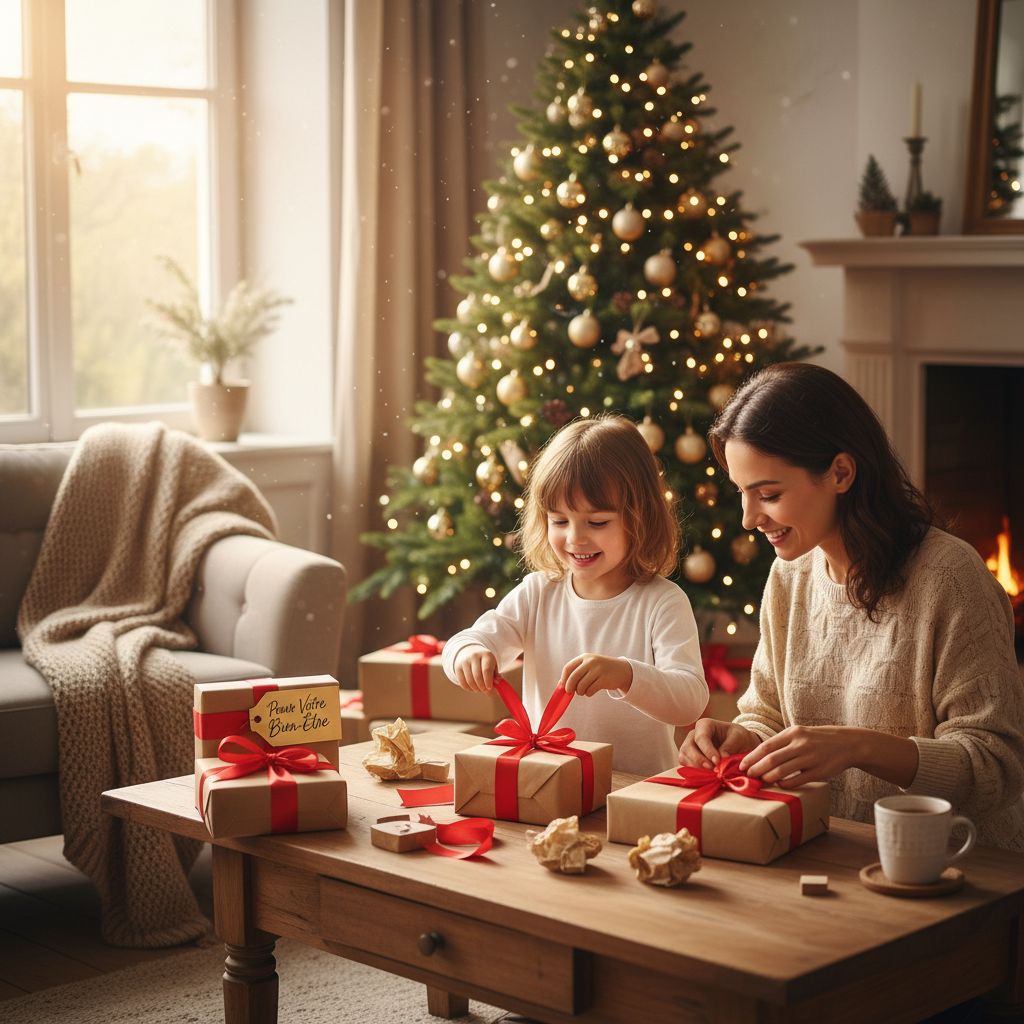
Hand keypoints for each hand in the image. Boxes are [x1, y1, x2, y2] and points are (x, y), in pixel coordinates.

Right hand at [453, 645, 495, 691]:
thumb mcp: (493, 665)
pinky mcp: (458, 667)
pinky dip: (468, 688)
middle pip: (477, 676)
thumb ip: (496, 675)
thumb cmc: (485, 662)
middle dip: (482, 686)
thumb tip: (497, 684)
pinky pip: (462, 682)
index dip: (488, 681)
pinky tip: (472, 688)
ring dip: (475, 688)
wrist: (470, 651)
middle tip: (485, 690)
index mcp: (486, 655)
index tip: (489, 688)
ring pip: (469, 680)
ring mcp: (465, 661)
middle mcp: (474, 656)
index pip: (486, 670)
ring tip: (479, 689)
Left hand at [558, 654, 631, 696]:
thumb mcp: (588, 666)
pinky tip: (591, 691)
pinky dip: (588, 693)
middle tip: (570, 692)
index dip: (564, 679)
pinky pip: (590, 690)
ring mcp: (598, 670)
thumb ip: (575, 673)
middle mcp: (591, 662)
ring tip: (584, 691)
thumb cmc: (600, 670)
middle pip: (573, 677)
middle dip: (569, 687)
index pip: (568, 668)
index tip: (563, 686)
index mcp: (584, 657)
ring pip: (581, 686)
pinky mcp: (604, 679)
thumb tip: (560, 685)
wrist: (621, 670)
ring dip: (580, 692)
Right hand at [679, 718, 760, 768]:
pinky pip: (685, 765)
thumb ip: (729, 747)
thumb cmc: (738, 737)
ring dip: (695, 767)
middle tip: (713, 770)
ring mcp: (689, 746)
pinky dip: (694, 772)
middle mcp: (694, 735)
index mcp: (705, 725)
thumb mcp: (738, 738)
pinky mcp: (689, 758)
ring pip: (684, 757)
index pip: (701, 737)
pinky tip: (706, 776)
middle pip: (688, 747)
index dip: (707, 750)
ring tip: (711, 774)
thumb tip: (721, 759)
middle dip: (699, 760)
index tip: (717, 761)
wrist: (739, 744)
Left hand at [739, 725, 855, 786]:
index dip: (752, 757)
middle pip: (771, 759)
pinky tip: (779, 784)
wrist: (847, 744)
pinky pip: (798, 780)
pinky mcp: (819, 771)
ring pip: (782, 770)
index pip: (766, 746)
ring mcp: (810, 758)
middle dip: (756, 768)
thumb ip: (782, 744)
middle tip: (748, 775)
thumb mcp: (799, 734)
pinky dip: (785, 783)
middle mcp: (800, 744)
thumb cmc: (817, 740)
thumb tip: (759, 756)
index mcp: (793, 733)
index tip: (741, 765)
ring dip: (768, 777)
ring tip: (760, 780)